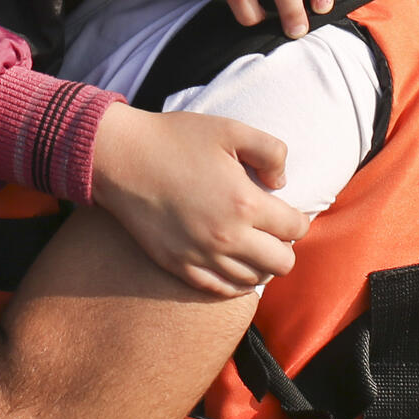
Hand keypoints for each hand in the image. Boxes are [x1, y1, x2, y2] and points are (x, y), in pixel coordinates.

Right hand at [92, 103, 310, 297]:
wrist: (120, 156)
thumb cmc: (174, 138)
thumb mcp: (229, 129)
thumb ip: (271, 150)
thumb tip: (282, 182)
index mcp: (244, 202)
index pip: (296, 228)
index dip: (297, 218)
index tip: (285, 210)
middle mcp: (227, 237)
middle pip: (283, 263)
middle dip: (284, 245)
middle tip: (269, 229)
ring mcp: (201, 255)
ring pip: (254, 280)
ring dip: (259, 263)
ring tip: (249, 243)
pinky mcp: (177, 265)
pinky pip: (220, 290)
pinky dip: (234, 281)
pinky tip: (231, 261)